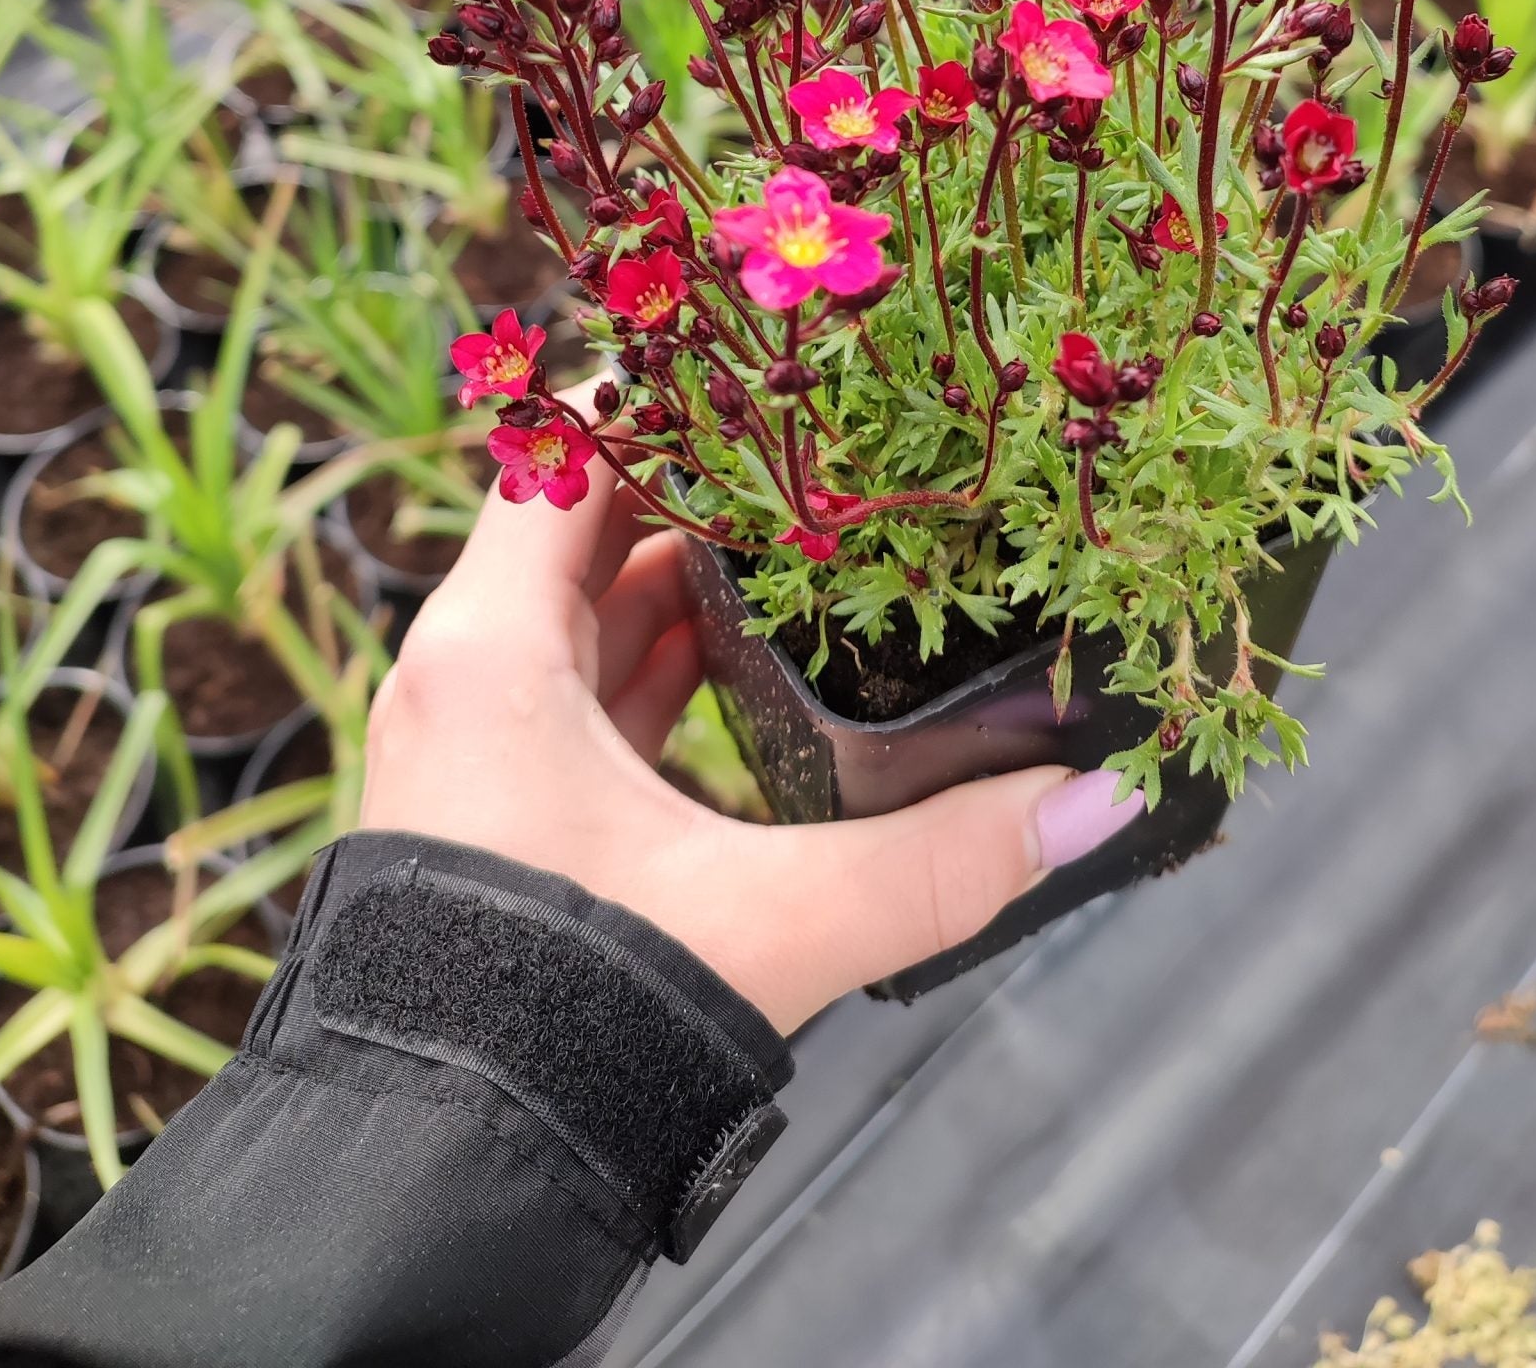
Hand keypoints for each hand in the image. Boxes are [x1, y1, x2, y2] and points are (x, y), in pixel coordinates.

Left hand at [359, 400, 1145, 1031]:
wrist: (441, 1177)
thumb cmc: (559, 1013)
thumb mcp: (769, 920)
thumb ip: (939, 861)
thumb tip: (1094, 799)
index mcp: (490, 650)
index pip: (566, 452)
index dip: (664, 394)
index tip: (772, 357)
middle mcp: (468, 676)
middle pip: (592, 525)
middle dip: (712, 486)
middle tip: (834, 446)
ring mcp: (480, 745)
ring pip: (595, 615)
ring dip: (700, 579)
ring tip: (824, 539)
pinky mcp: (507, 810)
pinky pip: (592, 693)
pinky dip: (673, 664)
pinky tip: (767, 672)